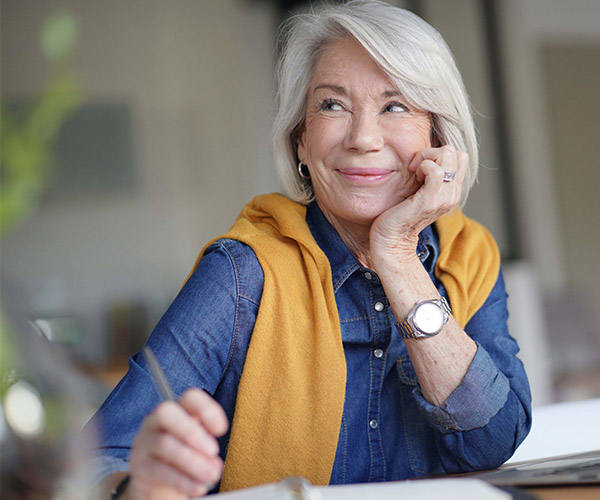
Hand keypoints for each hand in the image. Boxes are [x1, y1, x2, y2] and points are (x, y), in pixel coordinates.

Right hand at [128, 389, 228, 499]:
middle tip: (213, 450)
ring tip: (211, 475)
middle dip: (191, 431)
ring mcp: (145, 442)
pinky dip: (182, 480)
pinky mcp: (139, 465)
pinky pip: (159, 470)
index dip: (207, 409)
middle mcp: (156, 421)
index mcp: (178, 410)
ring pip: (164, 444)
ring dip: (192, 461)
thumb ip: (207, 450)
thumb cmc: (184, 458)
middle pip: (166, 412)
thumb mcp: (199, 448)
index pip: (190, 397)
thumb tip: (214, 464)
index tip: (221, 430)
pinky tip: (198, 487)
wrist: (160, 483)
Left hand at [370, 145, 467, 264]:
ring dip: (426, 158)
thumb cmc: (398, 214)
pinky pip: (436, 171)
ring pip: (447, 156)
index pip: (459, 156)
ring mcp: (444, 198)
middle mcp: (452, 194)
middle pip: (455, 153)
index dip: (438, 154)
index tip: (420, 167)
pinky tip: (413, 175)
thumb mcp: (418, 191)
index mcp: (452, 191)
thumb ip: (428, 177)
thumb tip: (425, 157)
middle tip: (415, 168)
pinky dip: (423, 165)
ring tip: (414, 172)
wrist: (391, 239)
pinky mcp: (430, 200)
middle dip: (431, 153)